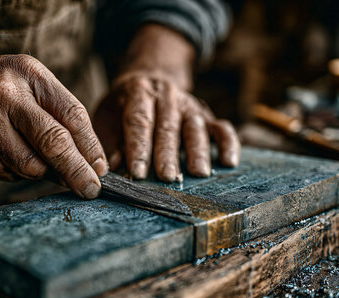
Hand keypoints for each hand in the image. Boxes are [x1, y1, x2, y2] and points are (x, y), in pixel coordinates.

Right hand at [0, 49, 107, 198]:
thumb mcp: (30, 82)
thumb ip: (60, 114)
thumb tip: (91, 161)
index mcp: (29, 75)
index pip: (73, 116)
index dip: (92, 147)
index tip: (101, 169)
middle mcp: (5, 96)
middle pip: (55, 143)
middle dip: (78, 172)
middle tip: (91, 189)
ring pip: (31, 166)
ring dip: (42, 171)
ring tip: (32, 155)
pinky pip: (6, 174)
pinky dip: (15, 171)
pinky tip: (6, 152)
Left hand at [93, 71, 240, 181]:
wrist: (150, 78)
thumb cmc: (125, 105)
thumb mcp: (109, 116)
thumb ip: (112, 141)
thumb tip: (113, 168)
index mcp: (139, 92)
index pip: (139, 121)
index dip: (138, 147)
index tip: (137, 172)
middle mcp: (167, 97)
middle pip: (168, 127)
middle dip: (168, 154)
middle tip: (167, 177)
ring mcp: (190, 106)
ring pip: (195, 128)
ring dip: (197, 151)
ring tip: (199, 173)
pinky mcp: (207, 116)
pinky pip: (222, 128)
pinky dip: (228, 143)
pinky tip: (229, 162)